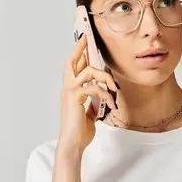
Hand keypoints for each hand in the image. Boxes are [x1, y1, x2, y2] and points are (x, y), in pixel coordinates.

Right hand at [59, 33, 117, 156]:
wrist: (73, 144)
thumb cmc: (80, 131)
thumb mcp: (89, 114)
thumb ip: (93, 102)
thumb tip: (101, 95)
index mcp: (70, 91)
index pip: (72, 67)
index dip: (77, 54)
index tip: (83, 42)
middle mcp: (67, 88)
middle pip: (72, 62)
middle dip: (80, 48)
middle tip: (86, 38)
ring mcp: (69, 92)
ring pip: (88, 72)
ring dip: (104, 77)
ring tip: (114, 89)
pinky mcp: (75, 97)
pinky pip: (94, 88)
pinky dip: (106, 95)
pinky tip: (112, 105)